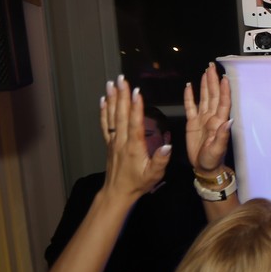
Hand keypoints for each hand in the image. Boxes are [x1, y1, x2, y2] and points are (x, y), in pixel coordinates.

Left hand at [101, 77, 169, 202]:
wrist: (118, 192)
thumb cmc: (138, 183)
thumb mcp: (154, 174)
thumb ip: (160, 160)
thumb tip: (168, 145)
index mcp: (133, 147)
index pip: (134, 123)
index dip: (136, 107)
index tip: (136, 92)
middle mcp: (121, 141)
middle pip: (121, 114)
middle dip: (121, 95)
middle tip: (121, 79)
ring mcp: (113, 141)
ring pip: (112, 116)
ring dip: (111, 99)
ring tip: (110, 84)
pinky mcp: (109, 143)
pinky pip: (105, 124)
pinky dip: (103, 111)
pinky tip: (103, 100)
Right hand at [185, 63, 231, 175]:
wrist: (203, 167)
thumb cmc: (212, 160)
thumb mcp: (217, 150)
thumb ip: (222, 136)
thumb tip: (228, 121)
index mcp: (219, 122)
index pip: (222, 102)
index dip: (224, 90)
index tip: (224, 77)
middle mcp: (211, 117)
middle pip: (213, 95)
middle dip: (213, 81)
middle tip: (212, 66)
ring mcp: (202, 119)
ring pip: (204, 98)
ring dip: (205, 85)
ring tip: (205, 72)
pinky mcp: (192, 123)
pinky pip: (190, 107)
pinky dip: (189, 96)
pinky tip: (189, 86)